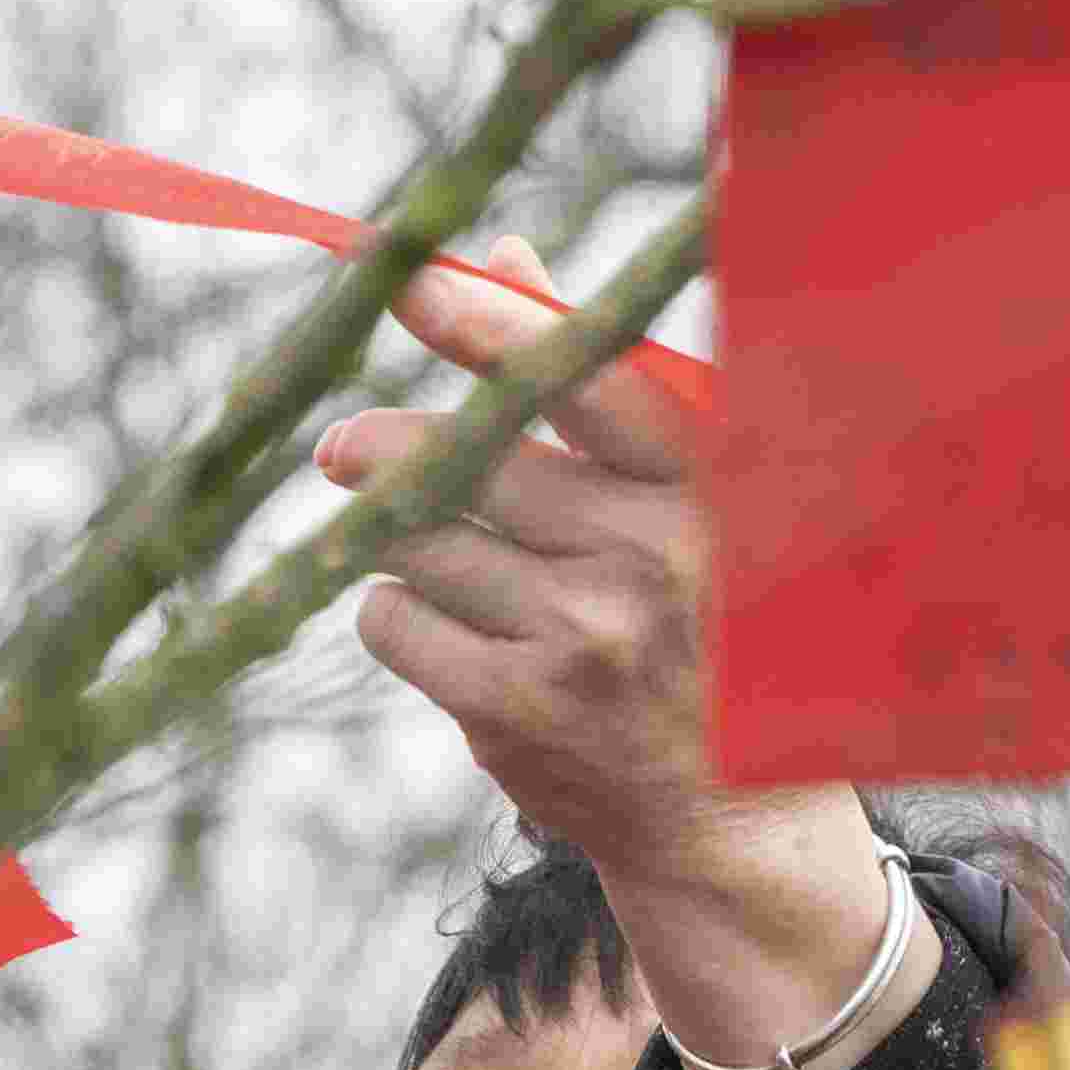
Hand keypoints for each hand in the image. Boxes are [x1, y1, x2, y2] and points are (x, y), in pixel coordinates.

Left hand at [311, 235, 759, 873]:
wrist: (731, 816)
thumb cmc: (703, 623)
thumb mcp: (690, 499)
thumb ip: (596, 380)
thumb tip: (503, 253)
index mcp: (708, 488)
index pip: (586, 380)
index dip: (490, 321)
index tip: (408, 277)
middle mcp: (651, 556)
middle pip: (472, 457)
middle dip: (384, 443)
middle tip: (338, 446)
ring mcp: (584, 637)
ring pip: (419, 537)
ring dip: (383, 527)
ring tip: (386, 531)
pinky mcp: (518, 712)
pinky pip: (398, 622)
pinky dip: (391, 607)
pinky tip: (426, 615)